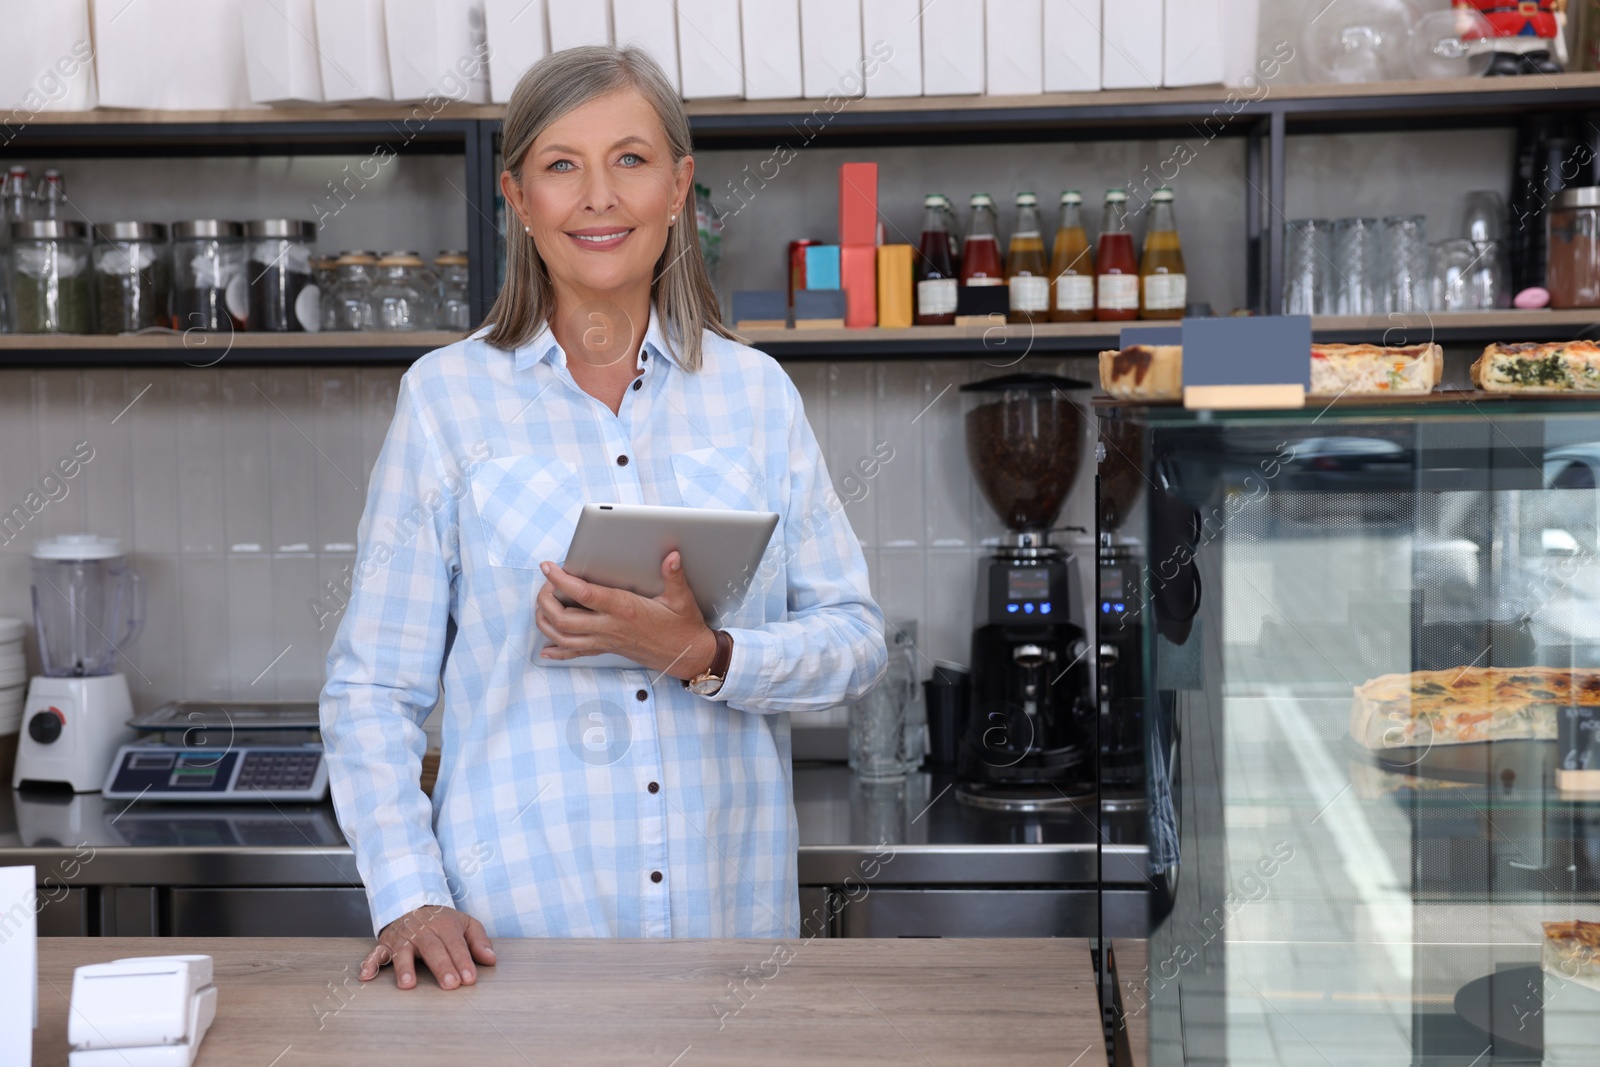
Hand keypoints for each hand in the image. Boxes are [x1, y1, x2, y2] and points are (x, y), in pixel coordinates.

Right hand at [359, 905, 495, 989]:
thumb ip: (479, 941)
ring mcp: (402, 938)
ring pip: (403, 952)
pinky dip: (369, 963)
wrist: (411, 901)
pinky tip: (366, 975)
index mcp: (444, 926)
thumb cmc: (441, 920)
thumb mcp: (465, 923)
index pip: (456, 945)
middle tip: (450, 984)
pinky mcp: (385, 944)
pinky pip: (375, 953)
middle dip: (442, 966)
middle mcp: (423, 931)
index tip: (469, 978)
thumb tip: (491, 959)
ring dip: (405, 968)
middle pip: (433, 949)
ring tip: (409, 984)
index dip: (463, 961)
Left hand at [534, 550, 717, 679]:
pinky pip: (575, 653)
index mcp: (625, 609)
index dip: (561, 580)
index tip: (548, 567)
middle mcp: (610, 627)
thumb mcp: (682, 599)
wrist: (688, 656)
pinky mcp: (607, 650)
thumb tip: (672, 556)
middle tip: (545, 583)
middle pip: (564, 619)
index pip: (585, 594)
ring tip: (542, 604)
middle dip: (546, 600)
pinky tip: (546, 649)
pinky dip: (557, 651)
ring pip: (563, 638)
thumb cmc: (683, 628)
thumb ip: (674, 576)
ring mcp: (606, 641)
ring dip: (546, 622)